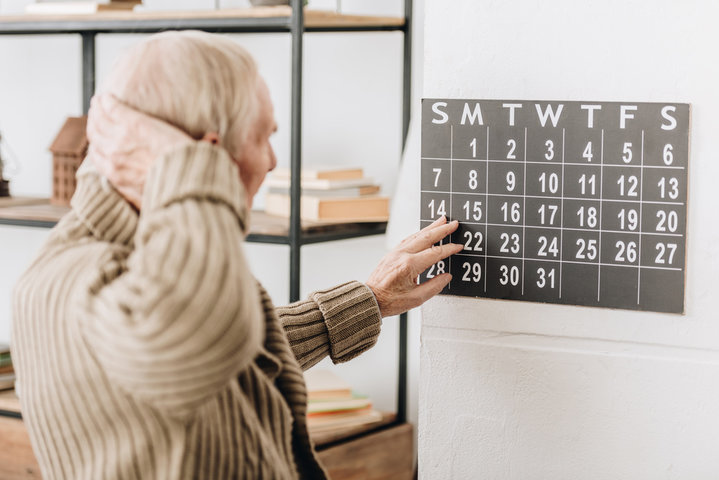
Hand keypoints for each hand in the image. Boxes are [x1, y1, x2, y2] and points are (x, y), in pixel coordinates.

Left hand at [86, 94, 193, 208]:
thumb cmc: (190, 168)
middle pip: (99, 120)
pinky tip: (96, 147)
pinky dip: (94, 149)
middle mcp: (120, 140)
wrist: (180, 194)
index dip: (107, 102)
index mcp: (137, 125)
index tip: (106, 98)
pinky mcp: (114, 178)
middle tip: (97, 107)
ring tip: (94, 123)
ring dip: (92, 128)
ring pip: (94, 138)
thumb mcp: (197, 147)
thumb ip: (201, 141)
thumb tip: (214, 139)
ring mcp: (114, 160)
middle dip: (96, 111)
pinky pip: (97, 158)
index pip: (113, 108)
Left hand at [366, 217, 462, 316]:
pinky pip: (407, 239)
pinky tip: (424, 232)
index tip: (458, 246)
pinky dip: (418, 233)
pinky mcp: (391, 254)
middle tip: (453, 223)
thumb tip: (446, 277)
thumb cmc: (389, 301)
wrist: (370, 299)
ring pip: (416, 235)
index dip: (448, 249)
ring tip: (441, 221)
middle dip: (441, 229)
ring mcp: (395, 253)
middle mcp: (402, 255)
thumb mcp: (416, 299)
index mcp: (409, 265)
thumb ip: (434, 287)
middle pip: (426, 237)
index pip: (434, 253)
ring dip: (430, 228)